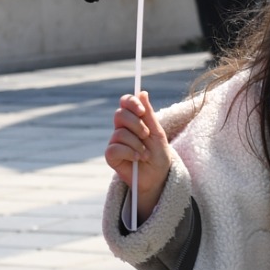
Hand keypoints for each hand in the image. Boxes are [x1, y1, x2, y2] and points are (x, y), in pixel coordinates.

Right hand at [106, 91, 171, 207]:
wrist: (158, 177)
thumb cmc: (159, 154)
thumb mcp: (158, 133)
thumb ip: (149, 114)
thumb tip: (142, 93)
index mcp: (133, 119)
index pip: (125, 102)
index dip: (131, 103)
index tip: (141, 111)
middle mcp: (121, 128)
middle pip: (119, 114)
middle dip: (136, 124)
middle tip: (147, 135)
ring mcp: (115, 142)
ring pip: (120, 133)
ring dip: (137, 144)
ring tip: (145, 153)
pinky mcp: (111, 156)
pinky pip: (114, 148)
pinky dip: (129, 153)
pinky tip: (137, 158)